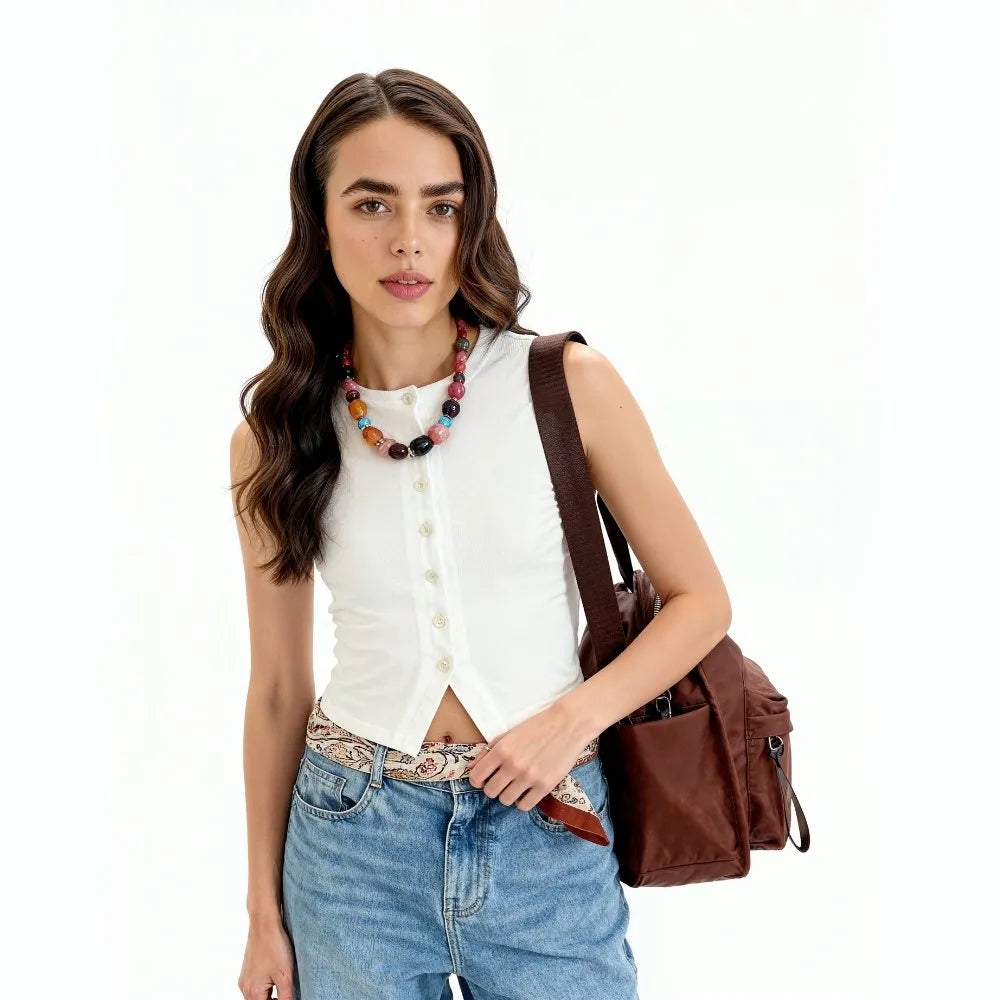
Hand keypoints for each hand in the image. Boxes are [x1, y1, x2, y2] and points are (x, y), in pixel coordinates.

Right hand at [238, 913, 294, 998]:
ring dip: (270, 993)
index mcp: (253, 992)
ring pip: (258, 995)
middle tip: (287, 989)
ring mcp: (244, 978)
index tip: (288, 995)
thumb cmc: (275, 946)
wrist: (264, 923)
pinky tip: (276, 973)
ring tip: (283, 980)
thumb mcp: (285, 976)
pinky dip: (266, 985)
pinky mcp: (247, 969)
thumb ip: (287, 997)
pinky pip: (256, 984)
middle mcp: (245, 987)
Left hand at [466, 703, 587, 811]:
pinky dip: (522, 801)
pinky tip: (527, 791)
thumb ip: (488, 751)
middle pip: (490, 791)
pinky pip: (524, 806)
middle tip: (502, 781)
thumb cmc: (537, 727)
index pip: (476, 777)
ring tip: (516, 785)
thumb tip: (470, 767)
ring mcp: (529, 777)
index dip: (477, 780)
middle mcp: (512, 765)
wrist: (567, 724)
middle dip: (493, 787)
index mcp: (501, 750)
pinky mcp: (545, 786)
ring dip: (508, 794)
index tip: (484, 778)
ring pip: (505, 800)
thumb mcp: (509, 734)